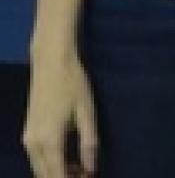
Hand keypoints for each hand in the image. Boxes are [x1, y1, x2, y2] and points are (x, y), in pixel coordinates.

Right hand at [22, 48, 98, 177]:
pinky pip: (37, 158)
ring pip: (39, 168)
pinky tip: (68, 159)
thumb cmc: (73, 84)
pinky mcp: (28, 133)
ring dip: (56, 173)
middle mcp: (33, 144)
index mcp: (49, 140)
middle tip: (86, 175)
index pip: (57, 175)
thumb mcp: (87, 113)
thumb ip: (89, 142)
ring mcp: (27, 139)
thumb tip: (91, 168)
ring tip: (80, 170)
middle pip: (45, 175)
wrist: (51, 63)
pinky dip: (50, 164)